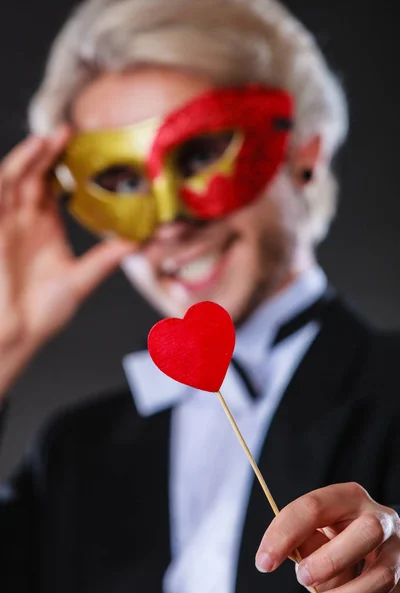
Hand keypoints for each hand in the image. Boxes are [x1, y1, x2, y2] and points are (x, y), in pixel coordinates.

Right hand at [0, 126, 135, 354]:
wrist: (17, 332)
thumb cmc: (42, 311)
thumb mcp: (81, 279)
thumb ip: (106, 257)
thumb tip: (138, 242)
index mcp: (46, 228)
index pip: (54, 186)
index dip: (66, 165)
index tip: (88, 148)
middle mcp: (26, 220)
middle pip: (36, 175)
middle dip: (50, 152)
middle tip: (71, 131)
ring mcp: (8, 222)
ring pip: (16, 177)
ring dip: (31, 156)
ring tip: (51, 138)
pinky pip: (0, 191)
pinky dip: (13, 170)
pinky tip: (29, 155)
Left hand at [255, 483, 399, 592]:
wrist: (377, 548)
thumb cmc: (338, 537)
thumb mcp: (320, 528)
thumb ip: (304, 537)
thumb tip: (278, 553)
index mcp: (350, 497)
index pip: (314, 506)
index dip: (284, 533)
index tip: (263, 562)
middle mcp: (380, 519)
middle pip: (365, 532)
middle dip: (330, 559)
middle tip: (301, 577)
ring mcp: (398, 551)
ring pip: (380, 576)